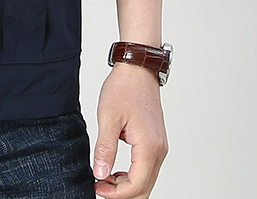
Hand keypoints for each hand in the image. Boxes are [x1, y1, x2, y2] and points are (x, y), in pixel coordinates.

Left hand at [92, 64, 167, 198]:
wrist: (138, 69)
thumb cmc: (124, 89)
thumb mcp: (108, 118)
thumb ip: (105, 148)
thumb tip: (100, 174)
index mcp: (149, 147)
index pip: (136, 186)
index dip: (115, 194)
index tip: (96, 187)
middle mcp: (159, 150)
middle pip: (144, 188)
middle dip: (121, 194)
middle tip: (99, 187)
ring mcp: (159, 147)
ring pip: (146, 180)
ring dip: (126, 185)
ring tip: (103, 178)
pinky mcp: (155, 142)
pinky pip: (147, 168)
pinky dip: (132, 175)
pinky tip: (115, 171)